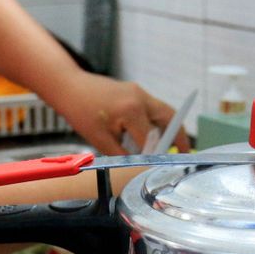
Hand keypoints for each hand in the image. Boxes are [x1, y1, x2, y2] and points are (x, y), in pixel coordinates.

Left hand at [47, 72, 190, 155]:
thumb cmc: (80, 112)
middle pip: (170, 119)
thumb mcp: (100, 139)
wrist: (69, 86)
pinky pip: (153, 108)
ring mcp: (139, 92)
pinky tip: (151, 135)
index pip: (150, 139)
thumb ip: (121, 154)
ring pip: (164, 112)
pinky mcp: (135, 91)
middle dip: (179, 137)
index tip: (157, 167)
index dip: (153, 155)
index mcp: (132, 111)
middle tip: (185, 153)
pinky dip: (157, 121)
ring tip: (173, 146)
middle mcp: (141, 98)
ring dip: (170, 128)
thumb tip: (137, 165)